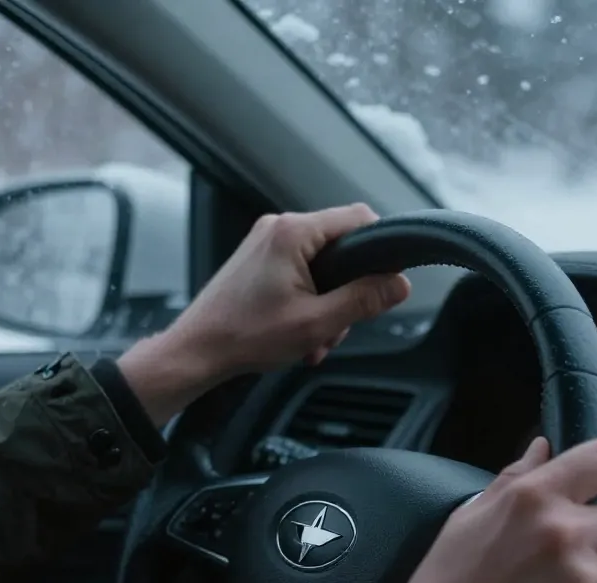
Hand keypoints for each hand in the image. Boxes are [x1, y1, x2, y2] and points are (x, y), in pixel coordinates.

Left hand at [173, 203, 410, 371]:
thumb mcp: (317, 323)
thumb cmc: (245, 336)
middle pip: (340, 246)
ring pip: (321, 265)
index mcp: (293, 232)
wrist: (196, 351)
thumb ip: (363, 300)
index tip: (385, 280)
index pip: (359, 218)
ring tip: (311, 339)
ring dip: (325, 304)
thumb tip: (399, 285)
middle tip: (335, 326)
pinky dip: (306, 302)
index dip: (380, 248)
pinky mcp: (258, 260)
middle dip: (346, 291)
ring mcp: (265, 243)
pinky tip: (298, 333)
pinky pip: (299, 273)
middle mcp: (278, 228)